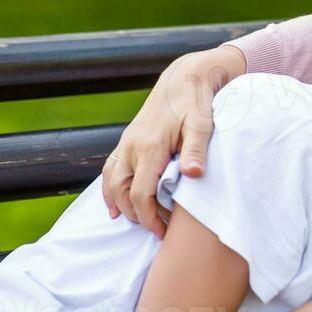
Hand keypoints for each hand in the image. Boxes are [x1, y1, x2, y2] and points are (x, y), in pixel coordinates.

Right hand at [102, 46, 244, 237]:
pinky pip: (110, 169)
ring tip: (135, 221)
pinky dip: (109, 189)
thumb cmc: (197, 103)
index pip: (141, 193)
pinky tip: (114, 205)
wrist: (184, 78)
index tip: (164, 232)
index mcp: (150, 147)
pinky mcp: (127, 140)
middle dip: (137, 215)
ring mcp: (126, 143)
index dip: (150, 217)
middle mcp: (132, 147)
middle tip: (158, 231)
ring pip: (112, 182)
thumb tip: (193, 174)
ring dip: (120, 204)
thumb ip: (197, 149)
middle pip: (123, 192)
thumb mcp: (202, 124)